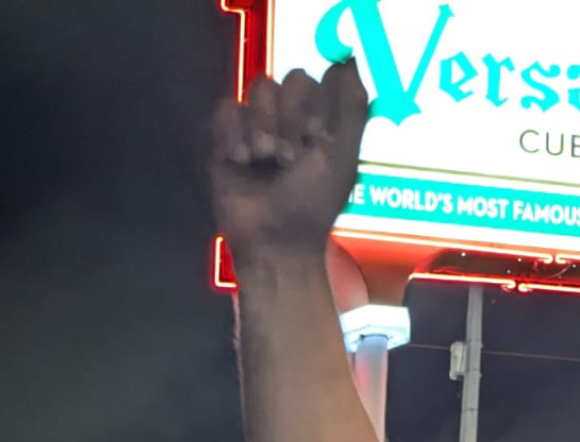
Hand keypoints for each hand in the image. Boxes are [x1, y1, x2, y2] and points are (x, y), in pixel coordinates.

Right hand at [211, 64, 369, 267]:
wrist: (275, 241)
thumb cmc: (314, 203)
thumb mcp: (346, 155)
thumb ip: (353, 106)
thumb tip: (346, 61)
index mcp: (319, 117)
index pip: (317, 79)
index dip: (316, 106)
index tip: (318, 141)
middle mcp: (289, 117)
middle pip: (288, 80)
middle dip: (291, 119)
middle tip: (289, 159)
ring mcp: (256, 126)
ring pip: (259, 90)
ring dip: (264, 127)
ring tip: (263, 163)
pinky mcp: (225, 141)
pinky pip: (227, 110)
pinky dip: (234, 133)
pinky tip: (241, 162)